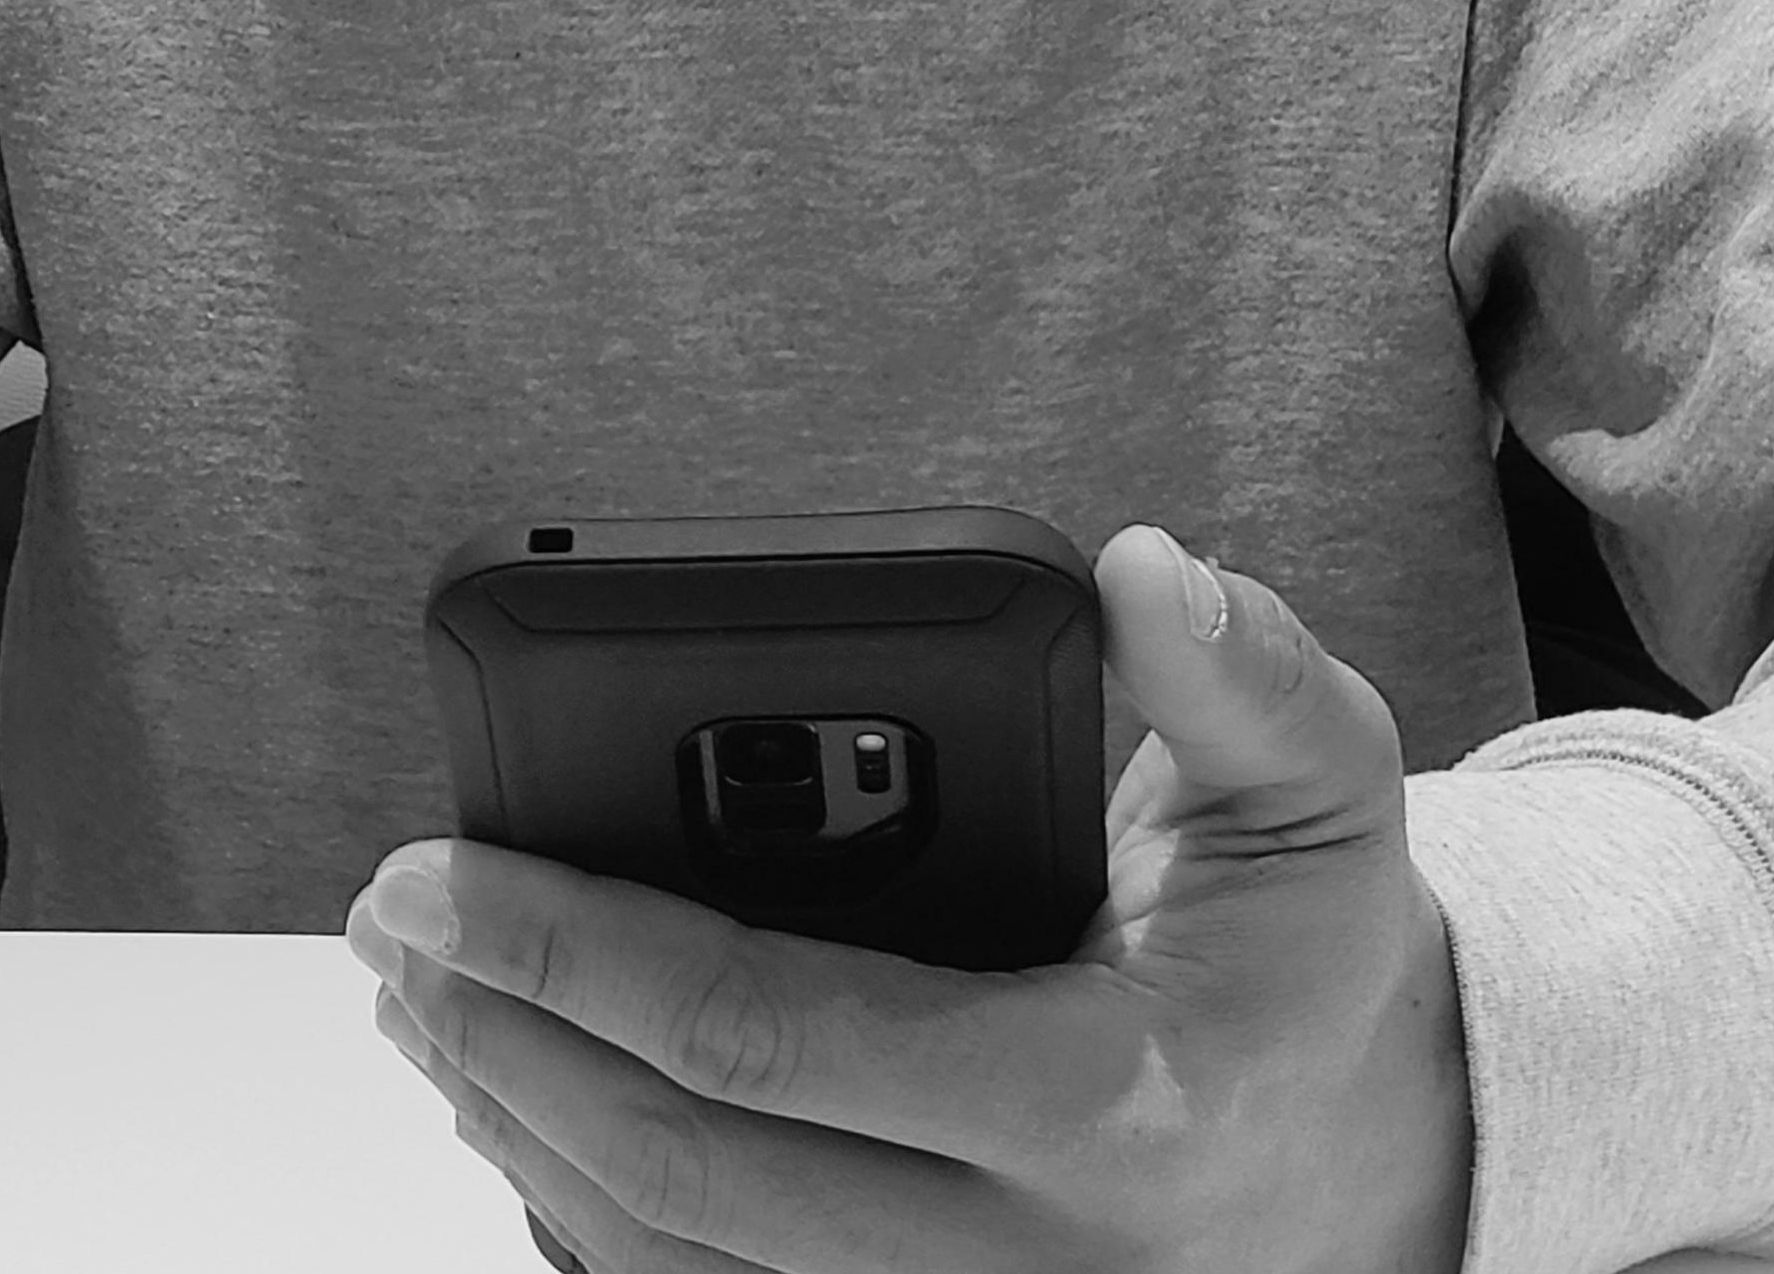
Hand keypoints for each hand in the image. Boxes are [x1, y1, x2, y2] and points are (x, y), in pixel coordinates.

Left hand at [345, 526, 1475, 1271]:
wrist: (1382, 1178)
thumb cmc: (1311, 973)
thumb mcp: (1321, 804)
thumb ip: (1242, 679)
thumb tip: (1148, 568)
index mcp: (1102, 1110)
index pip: (781, 1040)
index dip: (586, 952)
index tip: (450, 868)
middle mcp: (1022, 1263)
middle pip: (688, 1169)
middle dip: (504, 1036)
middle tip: (391, 924)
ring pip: (679, 1265)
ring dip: (520, 1126)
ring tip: (418, 1002)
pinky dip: (592, 1219)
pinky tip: (519, 1110)